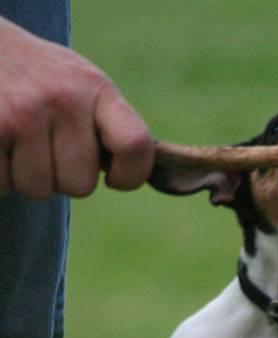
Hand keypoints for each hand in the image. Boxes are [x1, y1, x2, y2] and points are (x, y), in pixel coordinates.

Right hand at [0, 18, 153, 198]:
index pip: (135, 146)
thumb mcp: (81, 85)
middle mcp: (64, 98)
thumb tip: (134, 175)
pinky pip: (4, 185)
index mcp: (96, 88)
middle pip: (80, 186)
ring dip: (25, 176)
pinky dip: (0, 174)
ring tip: (17, 140)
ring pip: (39, 189)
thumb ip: (109, 124)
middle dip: (60, 176)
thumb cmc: (40, 79)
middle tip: (43, 145)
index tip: (114, 179)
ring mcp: (25, 113)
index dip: (130, 175)